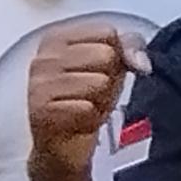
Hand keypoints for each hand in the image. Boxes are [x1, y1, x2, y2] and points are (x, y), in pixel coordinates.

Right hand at [27, 20, 146, 180]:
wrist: (62, 148)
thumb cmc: (86, 101)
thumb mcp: (112, 68)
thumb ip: (130, 49)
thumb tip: (142, 61)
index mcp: (57, 38)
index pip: (107, 33)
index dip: (116, 57)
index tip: (100, 73)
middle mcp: (43, 56)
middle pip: (106, 55)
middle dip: (108, 81)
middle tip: (91, 96)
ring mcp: (38, 83)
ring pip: (99, 82)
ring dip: (100, 102)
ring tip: (84, 109)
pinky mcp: (39, 110)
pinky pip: (86, 108)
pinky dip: (89, 120)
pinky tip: (76, 123)